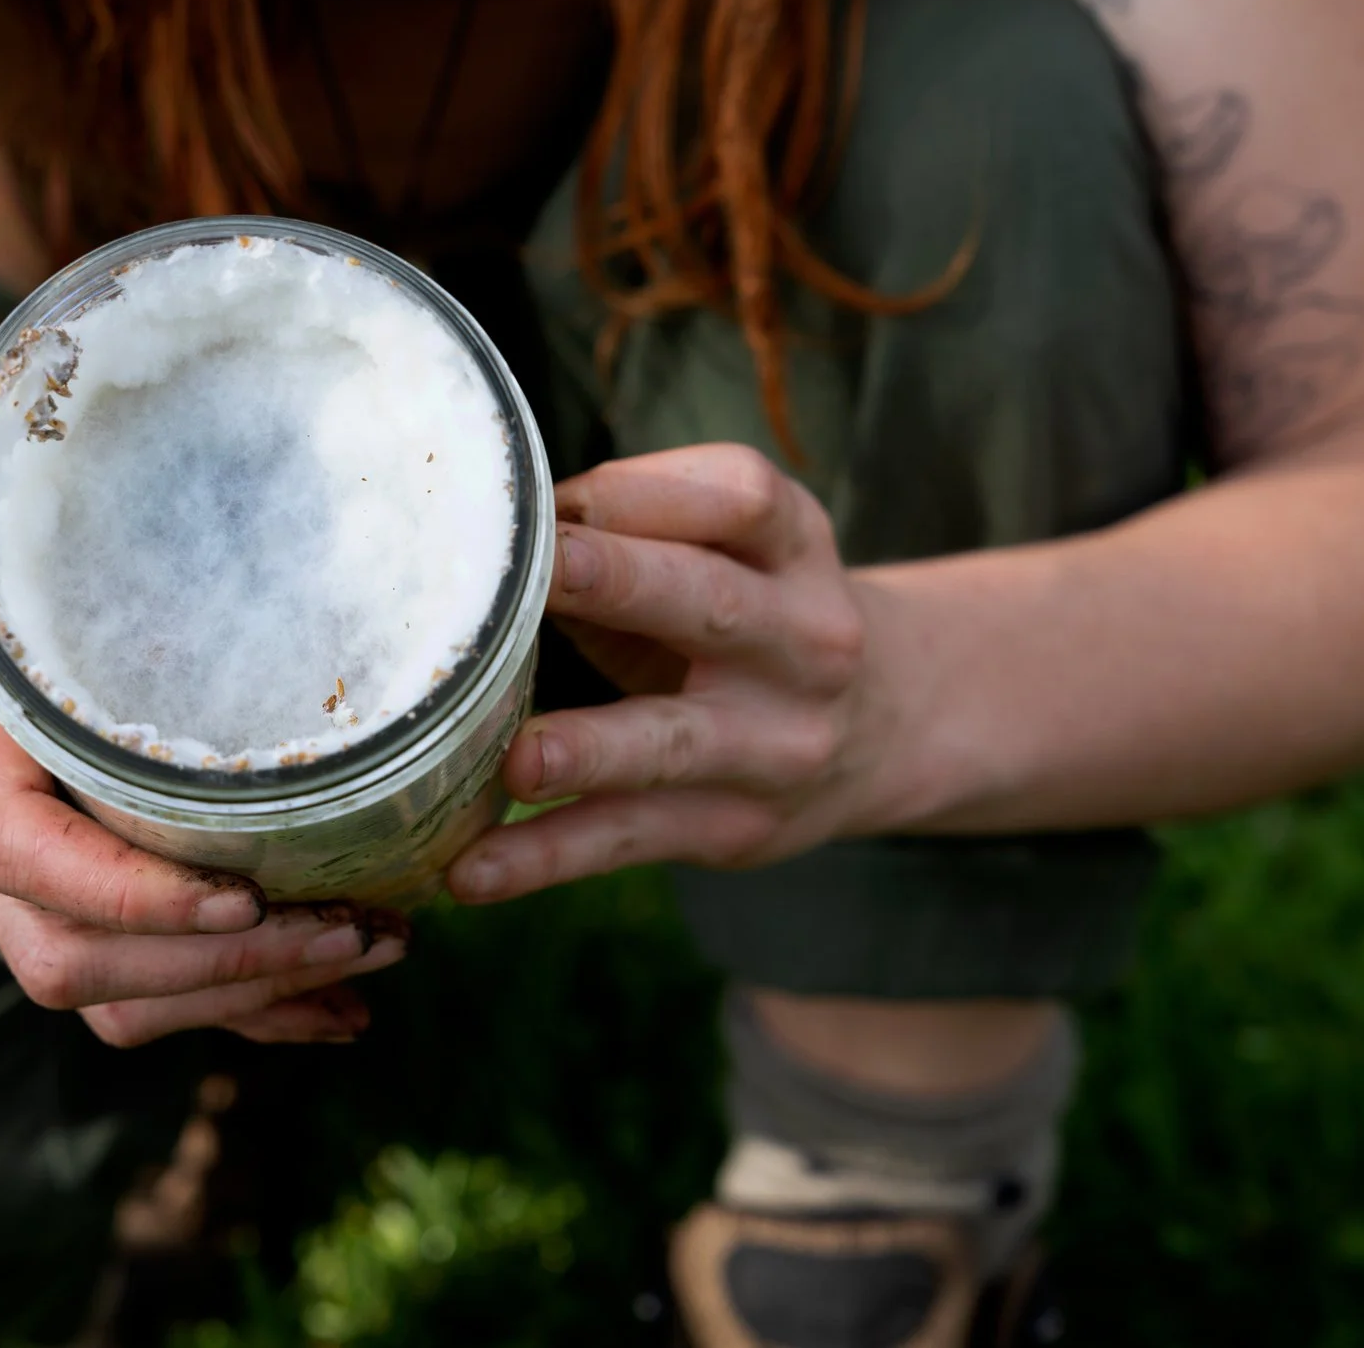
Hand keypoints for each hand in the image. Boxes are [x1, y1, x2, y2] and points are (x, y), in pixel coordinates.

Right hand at [0, 414, 408, 1045]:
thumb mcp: (0, 454)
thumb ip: (82, 435)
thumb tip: (225, 365)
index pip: (11, 846)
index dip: (127, 893)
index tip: (246, 891)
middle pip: (67, 960)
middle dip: (222, 969)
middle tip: (363, 928)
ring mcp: (14, 857)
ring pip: (100, 994)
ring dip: (241, 998)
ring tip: (371, 957)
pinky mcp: (60, 874)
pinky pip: (127, 982)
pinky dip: (234, 1004)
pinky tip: (333, 993)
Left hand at [443, 444, 885, 904]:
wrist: (888, 729)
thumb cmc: (754, 616)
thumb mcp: (735, 554)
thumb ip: (632, 533)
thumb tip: (498, 538)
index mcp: (797, 546)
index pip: (738, 497)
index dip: (640, 492)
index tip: (548, 502)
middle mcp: (804, 641)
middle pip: (710, 602)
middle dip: (618, 582)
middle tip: (536, 574)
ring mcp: (775, 743)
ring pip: (672, 742)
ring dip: (590, 750)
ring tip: (518, 762)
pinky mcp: (734, 827)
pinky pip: (630, 837)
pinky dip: (547, 856)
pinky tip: (475, 870)